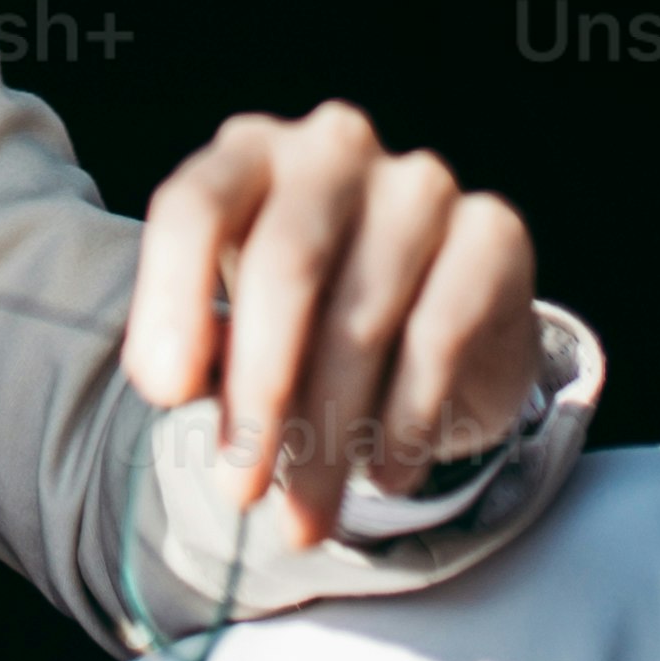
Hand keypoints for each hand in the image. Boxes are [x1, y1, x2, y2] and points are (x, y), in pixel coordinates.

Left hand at [121, 102, 540, 546]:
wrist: (435, 329)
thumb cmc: (306, 322)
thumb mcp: (240, 328)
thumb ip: (205, 347)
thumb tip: (178, 382)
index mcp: (251, 154)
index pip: (196, 208)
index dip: (172, 300)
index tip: (165, 396)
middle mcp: (334, 149)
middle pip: (285, 265)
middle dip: (258, 392)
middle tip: (238, 490)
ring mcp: (420, 184)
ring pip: (360, 319)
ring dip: (328, 436)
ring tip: (308, 512)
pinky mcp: (494, 232)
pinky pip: (437, 338)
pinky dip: (405, 424)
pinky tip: (388, 474)